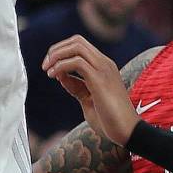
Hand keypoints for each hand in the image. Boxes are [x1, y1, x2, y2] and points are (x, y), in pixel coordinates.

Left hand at [42, 34, 139, 150]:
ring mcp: (104, 70)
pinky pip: (77, 62)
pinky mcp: (100, 80)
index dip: (61, 52)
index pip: (80, 45)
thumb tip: (60, 75)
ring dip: (57, 55)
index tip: (50, 67)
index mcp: (103, 67)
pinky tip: (54, 76)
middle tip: (45, 66)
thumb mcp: (87, 99)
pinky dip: (61, 66)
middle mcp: (105, 64)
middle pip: (77, 41)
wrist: (127, 132)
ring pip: (76, 46)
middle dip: (56, 50)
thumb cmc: (109, 120)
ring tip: (47, 70)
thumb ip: (76, 86)